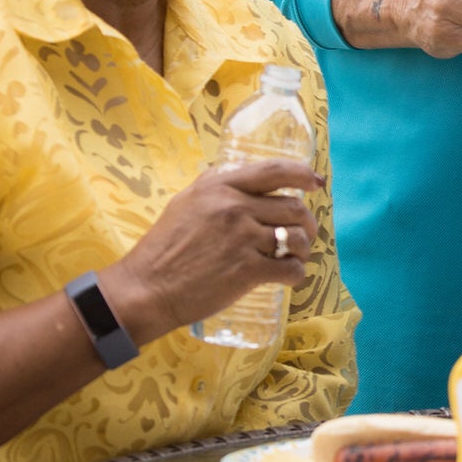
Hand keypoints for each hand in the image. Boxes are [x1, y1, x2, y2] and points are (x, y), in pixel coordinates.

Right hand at [101, 157, 322, 343]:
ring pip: (297, 238)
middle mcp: (235, 207)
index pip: (275, 171)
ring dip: (305, 248)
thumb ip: (210, 184)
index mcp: (220, 187)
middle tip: (305, 233)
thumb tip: (232, 172)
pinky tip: (290, 276)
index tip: (316, 183)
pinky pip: (291, 268)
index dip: (303, 175)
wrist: (145, 290)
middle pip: (293, 207)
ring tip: (297, 256)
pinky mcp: (248, 270)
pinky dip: (297, 273)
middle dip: (307, 221)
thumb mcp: (183, 203)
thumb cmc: (162, 249)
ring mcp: (243, 239)